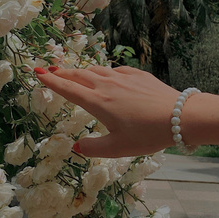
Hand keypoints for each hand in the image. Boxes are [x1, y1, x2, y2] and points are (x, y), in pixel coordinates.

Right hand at [35, 65, 179, 156]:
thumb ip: (93, 148)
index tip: (38, 73)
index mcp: (97, 102)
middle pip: (78, 75)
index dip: (51, 81)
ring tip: (73, 72)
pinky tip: (105, 75)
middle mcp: (106, 85)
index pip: (68, 88)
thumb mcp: (117, 148)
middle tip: (50, 70)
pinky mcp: (138, 74)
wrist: (180, 116)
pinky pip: (114, 70)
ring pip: (95, 70)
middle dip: (62, 72)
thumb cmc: (147, 134)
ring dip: (80, 70)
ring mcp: (123, 77)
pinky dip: (103, 71)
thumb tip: (76, 146)